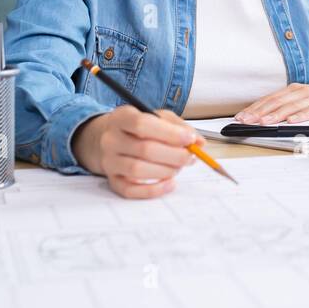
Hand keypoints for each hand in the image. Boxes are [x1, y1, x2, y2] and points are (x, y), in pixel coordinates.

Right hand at [72, 105, 205, 198]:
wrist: (110, 139)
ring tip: (179, 167)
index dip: (169, 133)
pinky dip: (153, 190)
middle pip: (144, 149)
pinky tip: (169, 183)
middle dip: (173, 155)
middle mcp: (111, 139)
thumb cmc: (139, 128)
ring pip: (137, 170)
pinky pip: (131, 190)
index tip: (189, 140)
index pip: (143, 124)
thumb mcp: (158, 117)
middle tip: (189, 157)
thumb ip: (179, 127)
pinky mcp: (112, 180)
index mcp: (122, 117)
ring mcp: (109, 161)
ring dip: (166, 171)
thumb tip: (199, 142)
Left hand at [233, 76, 308, 124]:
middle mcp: (300, 91)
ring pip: (291, 106)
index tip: (240, 117)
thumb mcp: (303, 102)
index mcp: (292, 90)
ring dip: (276, 115)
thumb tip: (265, 118)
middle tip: (245, 121)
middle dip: (259, 112)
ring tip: (263, 122)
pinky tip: (291, 122)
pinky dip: (300, 116)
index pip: (269, 99)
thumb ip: (287, 108)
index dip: (254, 108)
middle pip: (276, 102)